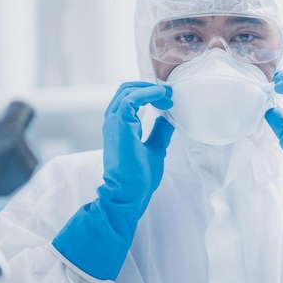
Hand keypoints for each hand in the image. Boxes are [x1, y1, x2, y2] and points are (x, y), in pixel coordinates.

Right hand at [53, 82, 173, 280]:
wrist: (129, 194)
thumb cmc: (138, 177)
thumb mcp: (154, 149)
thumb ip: (158, 133)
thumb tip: (167, 119)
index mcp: (119, 126)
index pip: (129, 97)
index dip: (148, 93)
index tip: (168, 99)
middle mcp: (113, 121)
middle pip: (126, 89)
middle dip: (149, 87)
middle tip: (169, 94)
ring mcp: (114, 123)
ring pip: (127, 91)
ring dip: (150, 89)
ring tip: (168, 96)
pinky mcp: (120, 126)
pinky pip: (131, 100)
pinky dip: (147, 94)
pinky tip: (162, 99)